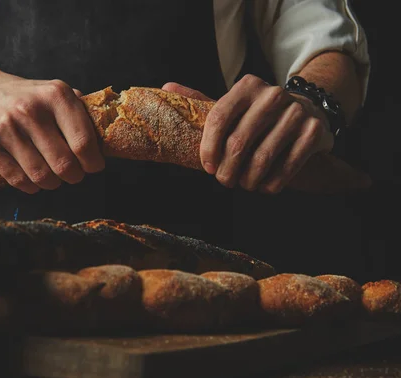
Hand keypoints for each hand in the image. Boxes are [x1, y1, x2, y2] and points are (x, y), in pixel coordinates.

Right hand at [0, 67, 103, 193]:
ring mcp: (5, 126)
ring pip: (41, 176)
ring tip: (53, 178)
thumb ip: (80, 112)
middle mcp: (30, 109)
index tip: (93, 167)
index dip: (93, 163)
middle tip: (73, 175)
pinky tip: (32, 179)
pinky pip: (17, 180)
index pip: (84, 142)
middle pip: (64, 164)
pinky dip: (29, 186)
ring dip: (52, 183)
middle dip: (73, 176)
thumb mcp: (53, 93)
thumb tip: (106, 138)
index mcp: (55, 94)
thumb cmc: (25, 98)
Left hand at [163, 76, 332, 193]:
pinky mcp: (314, 131)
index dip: (208, 148)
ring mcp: (297, 112)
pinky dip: (272, 184)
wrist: (308, 111)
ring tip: (244, 185)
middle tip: (225, 181)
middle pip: (238, 142)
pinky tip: (265, 186)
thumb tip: (166, 87)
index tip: (207, 166)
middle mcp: (273, 95)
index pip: (218, 118)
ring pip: (262, 158)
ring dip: (249, 180)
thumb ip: (202, 101)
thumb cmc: (258, 115)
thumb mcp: (232, 105)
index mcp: (247, 86)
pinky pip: (287, 167)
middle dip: (227, 170)